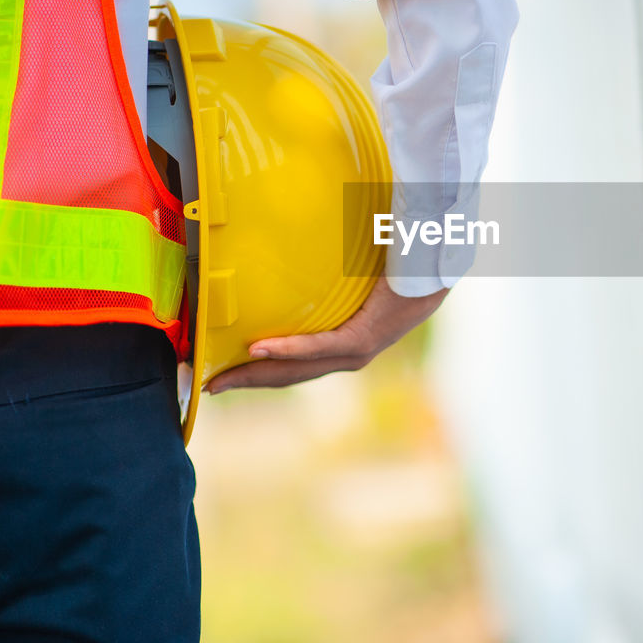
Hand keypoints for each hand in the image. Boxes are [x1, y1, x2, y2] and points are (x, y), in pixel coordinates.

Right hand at [204, 277, 447, 393]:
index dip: (259, 374)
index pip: (297, 366)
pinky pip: (322, 347)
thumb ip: (322, 279)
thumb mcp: (350, 276)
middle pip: (290, 376)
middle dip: (246, 382)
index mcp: (347, 343)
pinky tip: (259, 350)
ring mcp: (358, 351)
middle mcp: (351, 355)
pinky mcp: (365, 338)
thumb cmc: (397, 262)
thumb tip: (289, 257)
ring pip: (300, 370)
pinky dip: (290, 350)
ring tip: (222, 377)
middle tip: (208, 385)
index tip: (222, 375)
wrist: (434, 262)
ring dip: (258, 374)